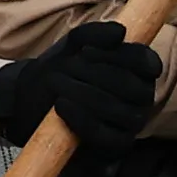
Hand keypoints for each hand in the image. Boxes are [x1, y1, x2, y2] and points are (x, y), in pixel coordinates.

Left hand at [0, 21, 164, 146]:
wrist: (29, 102)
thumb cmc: (58, 71)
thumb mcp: (72, 46)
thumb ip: (94, 34)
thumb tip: (120, 32)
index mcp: (138, 71)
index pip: (146, 62)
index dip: (120, 56)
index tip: (86, 52)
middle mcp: (141, 98)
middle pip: (133, 87)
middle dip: (97, 75)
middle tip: (68, 68)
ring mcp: (131, 123)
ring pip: (121, 112)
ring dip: (86, 96)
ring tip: (58, 86)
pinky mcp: (116, 145)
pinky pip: (106, 136)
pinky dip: (82, 120)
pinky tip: (61, 106)